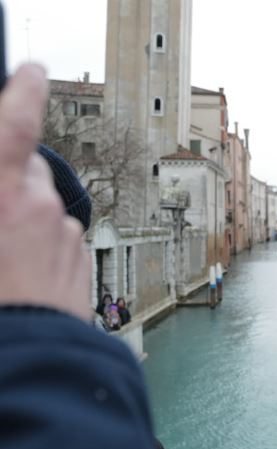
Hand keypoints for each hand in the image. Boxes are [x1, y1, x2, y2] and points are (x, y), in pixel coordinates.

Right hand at [0, 65, 91, 321]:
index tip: (31, 72)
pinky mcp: (79, 260)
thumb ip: (0, 194)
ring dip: (24, 221)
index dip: (23, 91)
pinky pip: (58, 239)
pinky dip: (41, 246)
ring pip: (43, 210)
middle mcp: (39, 207)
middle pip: (28, 172)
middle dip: (10, 182)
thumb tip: (8, 187)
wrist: (27, 360)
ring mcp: (64, 235)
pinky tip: (19, 278)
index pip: (15, 123)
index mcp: (2, 193)